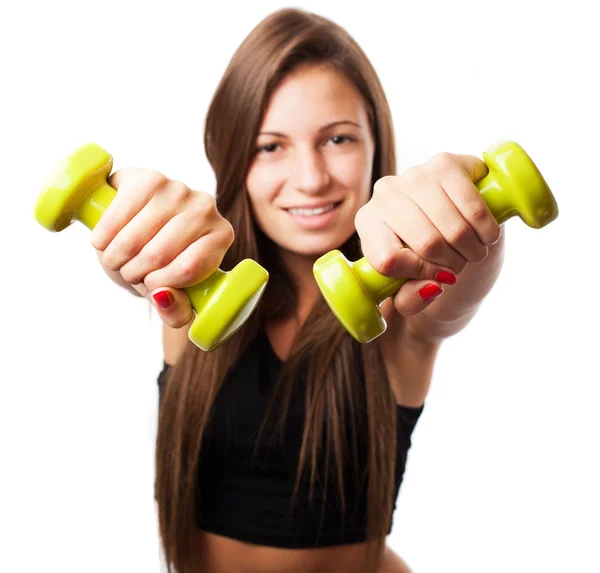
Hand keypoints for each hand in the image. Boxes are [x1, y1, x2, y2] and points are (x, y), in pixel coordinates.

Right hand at [90, 168, 234, 327]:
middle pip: (158, 255)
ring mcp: (178, 189)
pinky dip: (103, 239)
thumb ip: (175, 310)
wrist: (138, 220)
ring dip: (115, 259)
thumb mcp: (173, 295)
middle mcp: (206, 207)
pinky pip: (116, 220)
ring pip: (133, 240)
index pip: (188, 269)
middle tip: (129, 272)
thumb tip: (162, 297)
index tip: (150, 286)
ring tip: (117, 260)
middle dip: (134, 274)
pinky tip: (104, 242)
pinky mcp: (147, 178)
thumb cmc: (161, 262)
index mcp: (221, 236)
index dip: (160, 285)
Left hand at [354, 152, 501, 315]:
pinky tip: (485, 236)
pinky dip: (486, 231)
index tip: (434, 279)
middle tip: (458, 267)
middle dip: (451, 265)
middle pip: (426, 244)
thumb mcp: (408, 288)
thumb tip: (433, 287)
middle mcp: (384, 193)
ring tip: (471, 252)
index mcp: (367, 223)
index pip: (388, 259)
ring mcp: (415, 174)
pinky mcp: (447, 163)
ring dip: (471, 251)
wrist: (452, 221)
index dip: (419, 275)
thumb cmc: (424, 259)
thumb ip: (411, 300)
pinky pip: (473, 208)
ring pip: (453, 228)